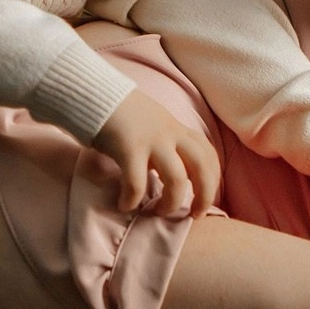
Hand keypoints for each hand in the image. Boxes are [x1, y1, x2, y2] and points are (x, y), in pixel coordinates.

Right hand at [90, 90, 220, 217]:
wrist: (96, 94)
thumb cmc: (122, 115)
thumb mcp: (155, 125)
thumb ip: (167, 144)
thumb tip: (174, 173)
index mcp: (178, 130)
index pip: (209, 155)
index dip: (213, 182)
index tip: (204, 202)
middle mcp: (170, 134)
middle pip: (203, 167)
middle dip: (204, 195)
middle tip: (194, 215)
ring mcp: (151, 141)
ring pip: (177, 179)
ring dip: (171, 202)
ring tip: (157, 212)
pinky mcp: (128, 148)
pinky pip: (137, 182)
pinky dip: (132, 199)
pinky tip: (124, 204)